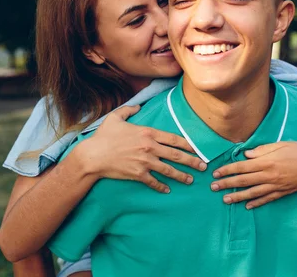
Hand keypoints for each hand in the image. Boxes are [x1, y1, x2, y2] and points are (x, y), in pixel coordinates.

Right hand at [71, 105, 206, 192]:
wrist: (93, 156)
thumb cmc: (103, 136)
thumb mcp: (115, 117)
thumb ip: (129, 110)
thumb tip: (138, 107)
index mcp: (147, 133)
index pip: (173, 139)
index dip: (188, 144)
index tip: (197, 149)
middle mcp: (150, 147)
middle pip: (176, 155)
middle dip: (192, 161)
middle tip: (203, 166)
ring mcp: (145, 162)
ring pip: (169, 170)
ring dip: (182, 176)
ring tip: (191, 180)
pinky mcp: (138, 174)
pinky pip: (154, 182)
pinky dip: (161, 187)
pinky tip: (167, 190)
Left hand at [210, 142, 296, 208]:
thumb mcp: (282, 144)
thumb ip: (262, 150)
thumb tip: (246, 155)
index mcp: (268, 161)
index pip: (242, 167)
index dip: (227, 170)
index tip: (216, 173)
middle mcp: (270, 175)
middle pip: (244, 181)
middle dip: (227, 184)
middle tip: (213, 188)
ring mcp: (278, 186)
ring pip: (253, 193)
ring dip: (238, 197)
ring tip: (225, 200)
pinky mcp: (285, 192)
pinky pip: (268, 199)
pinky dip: (257, 203)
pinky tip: (248, 206)